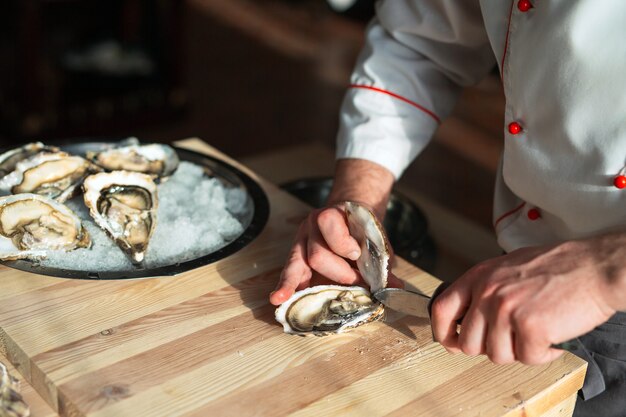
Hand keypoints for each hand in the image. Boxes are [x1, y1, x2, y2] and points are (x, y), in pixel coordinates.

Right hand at [270, 203, 403, 305]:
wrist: (350, 216)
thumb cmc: (361, 229)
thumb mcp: (374, 239)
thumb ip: (382, 261)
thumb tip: (395, 287)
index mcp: (331, 215)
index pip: (328, 224)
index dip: (342, 243)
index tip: (356, 254)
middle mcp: (310, 227)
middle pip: (317, 255)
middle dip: (338, 273)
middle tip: (356, 281)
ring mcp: (300, 241)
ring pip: (297, 264)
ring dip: (305, 284)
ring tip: (295, 299)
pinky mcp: (296, 256)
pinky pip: (289, 272)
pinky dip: (285, 286)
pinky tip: (279, 298)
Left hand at [431, 234, 625, 364]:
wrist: (594, 267)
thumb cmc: (556, 267)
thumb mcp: (506, 268)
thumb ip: (484, 290)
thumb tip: (468, 319)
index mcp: (479, 276)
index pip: (442, 310)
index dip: (443, 333)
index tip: (453, 343)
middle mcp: (488, 292)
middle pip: (469, 343)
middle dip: (490, 348)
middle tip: (512, 338)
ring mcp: (507, 310)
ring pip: (497, 355)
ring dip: (519, 351)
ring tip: (536, 332)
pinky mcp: (530, 327)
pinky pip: (527, 358)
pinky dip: (543, 354)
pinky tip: (552, 336)